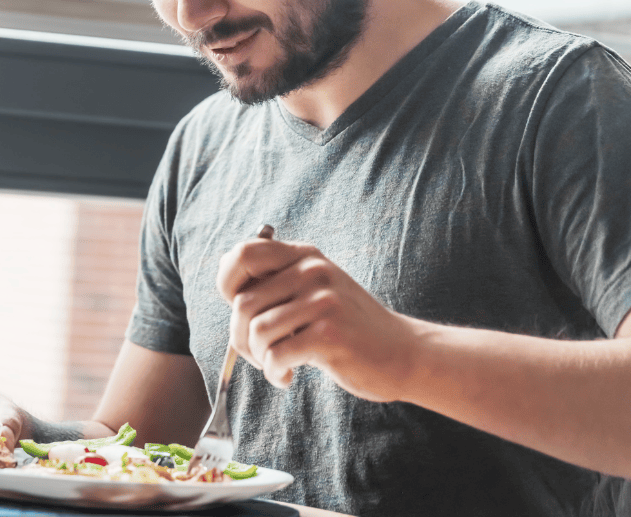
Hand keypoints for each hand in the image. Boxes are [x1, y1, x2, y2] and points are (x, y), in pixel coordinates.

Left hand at [216, 236, 418, 397]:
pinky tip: (287, 376)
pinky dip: (274, 372)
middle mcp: (313, 270)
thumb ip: (278, 281)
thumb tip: (227, 277)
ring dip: (258, 358)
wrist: (403, 352)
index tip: (240, 312)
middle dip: (240, 338)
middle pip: (243, 303)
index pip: (243, 253)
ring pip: (256, 331)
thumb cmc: (349, 327)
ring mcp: (323, 301)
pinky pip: (276, 355)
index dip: (227, 283)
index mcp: (304, 256)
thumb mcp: (316, 289)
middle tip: (259, 354)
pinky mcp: (330, 334)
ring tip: (276, 365)